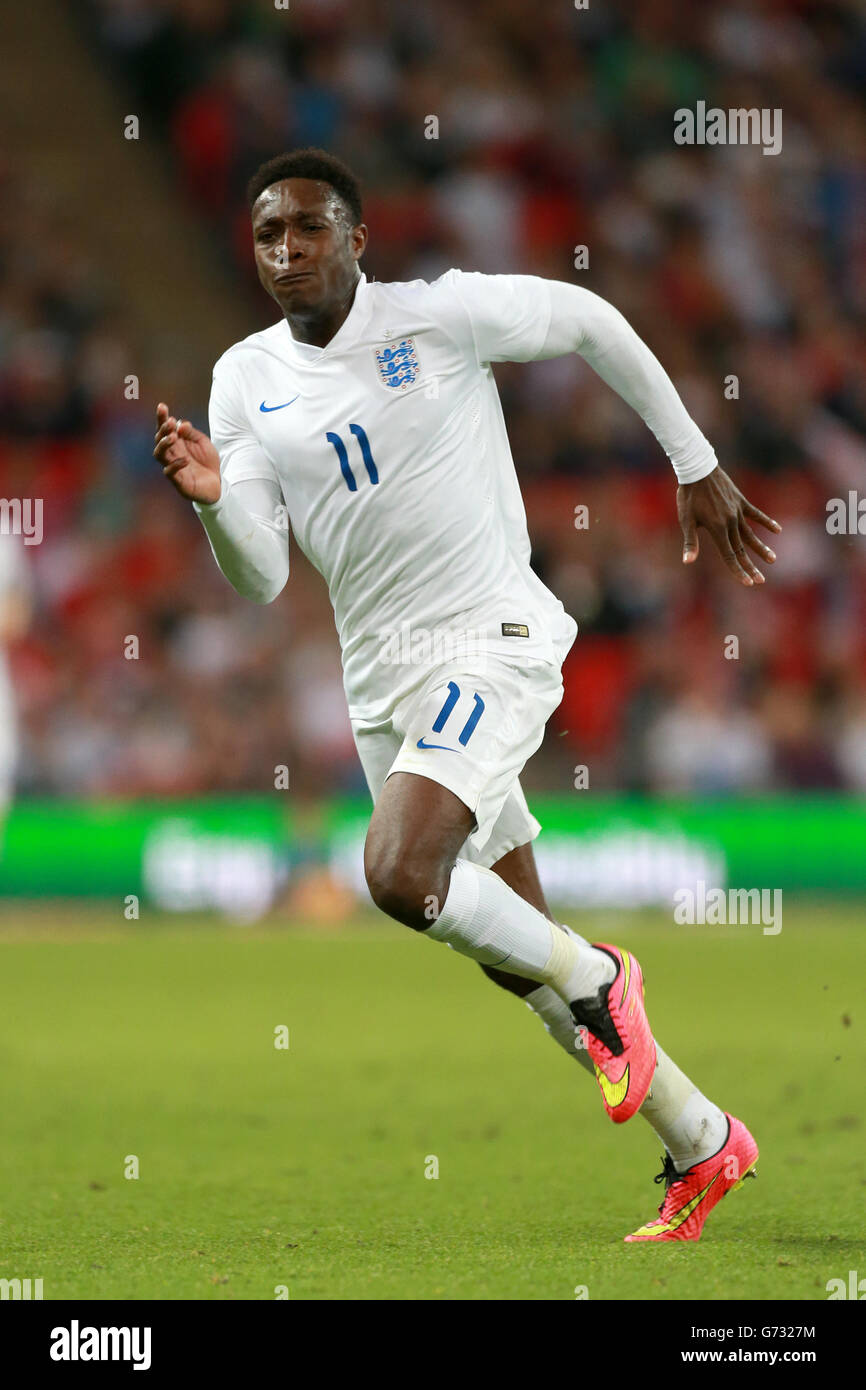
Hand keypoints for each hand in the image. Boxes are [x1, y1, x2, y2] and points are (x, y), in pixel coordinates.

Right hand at [153, 403, 221, 504]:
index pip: (165, 428)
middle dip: (162, 429)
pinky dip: (175, 465)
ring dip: (164, 444)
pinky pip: (170, 472)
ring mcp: (173, 467)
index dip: (162, 418)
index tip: (162, 406)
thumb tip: (180, 423)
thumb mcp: (203, 442)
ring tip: (173, 437)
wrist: (219, 484)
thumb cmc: (208, 462)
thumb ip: (191, 433)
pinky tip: (185, 459)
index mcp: (176, 443)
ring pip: (160, 454)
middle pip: (159, 439)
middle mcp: (172, 454)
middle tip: (170, 423)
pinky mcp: (178, 481)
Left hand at [678, 466, 780, 585]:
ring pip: (751, 534)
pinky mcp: (741, 501)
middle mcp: (730, 522)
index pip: (729, 555)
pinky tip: (777, 530)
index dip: (738, 570)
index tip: (748, 583)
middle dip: (751, 566)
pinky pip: (756, 514)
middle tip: (761, 580)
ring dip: (761, 548)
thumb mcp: (686, 520)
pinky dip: (766, 522)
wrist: (698, 469)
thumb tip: (688, 562)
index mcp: (717, 529)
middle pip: (741, 549)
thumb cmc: (689, 497)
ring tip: (772, 560)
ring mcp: (737, 511)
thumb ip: (690, 542)